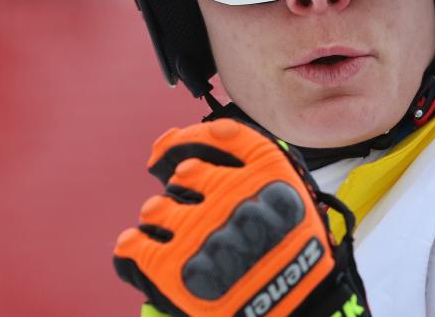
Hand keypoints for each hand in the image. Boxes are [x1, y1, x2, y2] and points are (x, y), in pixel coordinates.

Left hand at [113, 119, 368, 315]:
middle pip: (184, 175)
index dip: (189, 141)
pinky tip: (138, 248)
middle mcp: (231, 195)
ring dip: (159, 218)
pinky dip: (131, 246)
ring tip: (172, 231)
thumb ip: (246, 158)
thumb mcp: (291, 194)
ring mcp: (201, 231)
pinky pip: (133, 246)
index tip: (177, 151)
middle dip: (183, 188)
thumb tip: (173, 137)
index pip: (215, 135)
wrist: (302, 313)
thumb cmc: (295, 252)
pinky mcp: (175, 268)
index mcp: (265, 172)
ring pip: (156, 209)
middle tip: (191, 207)